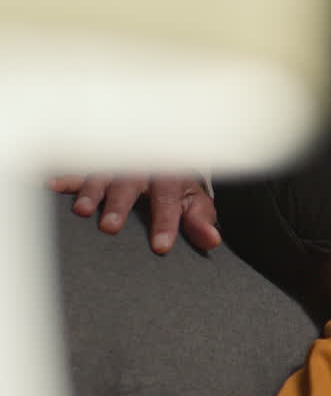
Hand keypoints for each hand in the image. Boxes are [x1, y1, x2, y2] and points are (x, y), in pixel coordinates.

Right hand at [49, 173, 220, 254]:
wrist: (162, 148)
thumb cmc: (176, 184)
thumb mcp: (194, 200)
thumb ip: (201, 220)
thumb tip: (212, 241)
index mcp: (171, 178)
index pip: (169, 200)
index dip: (166, 223)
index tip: (161, 247)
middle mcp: (142, 168)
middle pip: (130, 184)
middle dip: (120, 205)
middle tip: (110, 227)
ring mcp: (116, 164)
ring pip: (103, 174)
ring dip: (91, 191)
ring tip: (82, 210)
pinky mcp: (96, 162)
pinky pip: (79, 167)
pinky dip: (66, 175)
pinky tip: (52, 184)